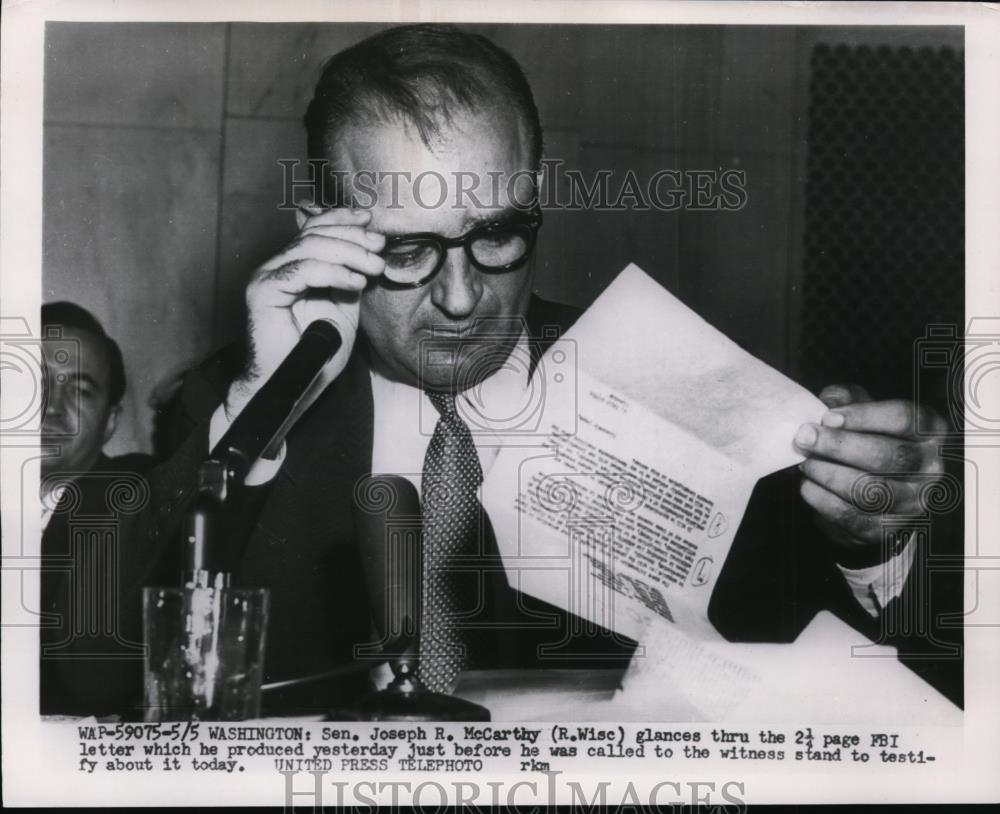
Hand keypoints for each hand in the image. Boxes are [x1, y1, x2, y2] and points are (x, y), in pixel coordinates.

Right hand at [228, 207, 384, 413]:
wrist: (293, 387)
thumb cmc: (316, 354)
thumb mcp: (344, 309)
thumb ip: (351, 280)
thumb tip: (369, 254)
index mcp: (294, 266)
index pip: (315, 229)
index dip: (341, 219)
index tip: (370, 220)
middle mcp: (277, 266)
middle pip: (314, 234)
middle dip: (352, 237)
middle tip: (379, 247)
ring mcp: (267, 276)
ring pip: (309, 247)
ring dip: (348, 253)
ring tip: (374, 268)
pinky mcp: (263, 291)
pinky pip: (301, 271)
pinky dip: (332, 272)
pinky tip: (355, 282)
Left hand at [793, 384, 949, 563]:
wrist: (866, 488)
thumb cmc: (864, 438)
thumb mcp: (859, 410)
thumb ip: (846, 398)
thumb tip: (830, 401)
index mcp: (930, 432)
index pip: (905, 419)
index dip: (864, 416)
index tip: (828, 416)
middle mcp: (930, 468)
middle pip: (888, 456)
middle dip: (839, 446)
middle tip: (805, 438)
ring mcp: (912, 503)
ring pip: (870, 490)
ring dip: (829, 474)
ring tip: (806, 462)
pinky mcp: (886, 529)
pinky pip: (852, 516)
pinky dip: (823, 500)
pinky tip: (807, 485)